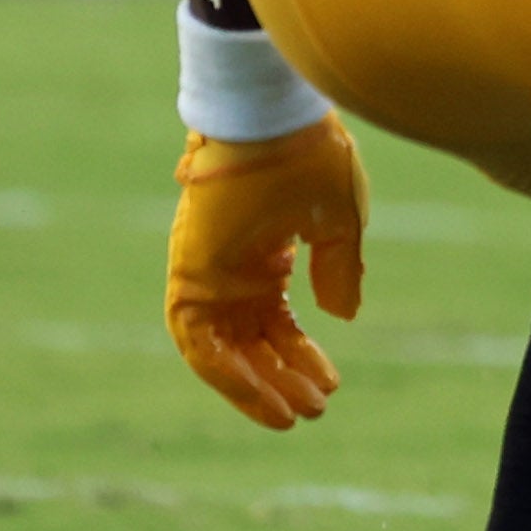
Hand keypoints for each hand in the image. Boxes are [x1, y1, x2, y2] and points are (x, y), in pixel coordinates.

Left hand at [167, 114, 368, 427]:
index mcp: (267, 254)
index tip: (329, 385)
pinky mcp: (188, 275)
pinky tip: (262, 396)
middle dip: (281, 379)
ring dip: (253, 385)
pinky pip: (197, 340)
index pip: (277, 322)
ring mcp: (207, 272)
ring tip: (289, 415)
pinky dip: (225, 373)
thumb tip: (341, 316)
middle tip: (314, 408)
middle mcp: (233, 270)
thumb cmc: (306, 156)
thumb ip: (340, 270)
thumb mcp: (339, 221)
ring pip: (221, 349)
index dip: (302, 356)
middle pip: (250, 341)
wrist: (267, 114)